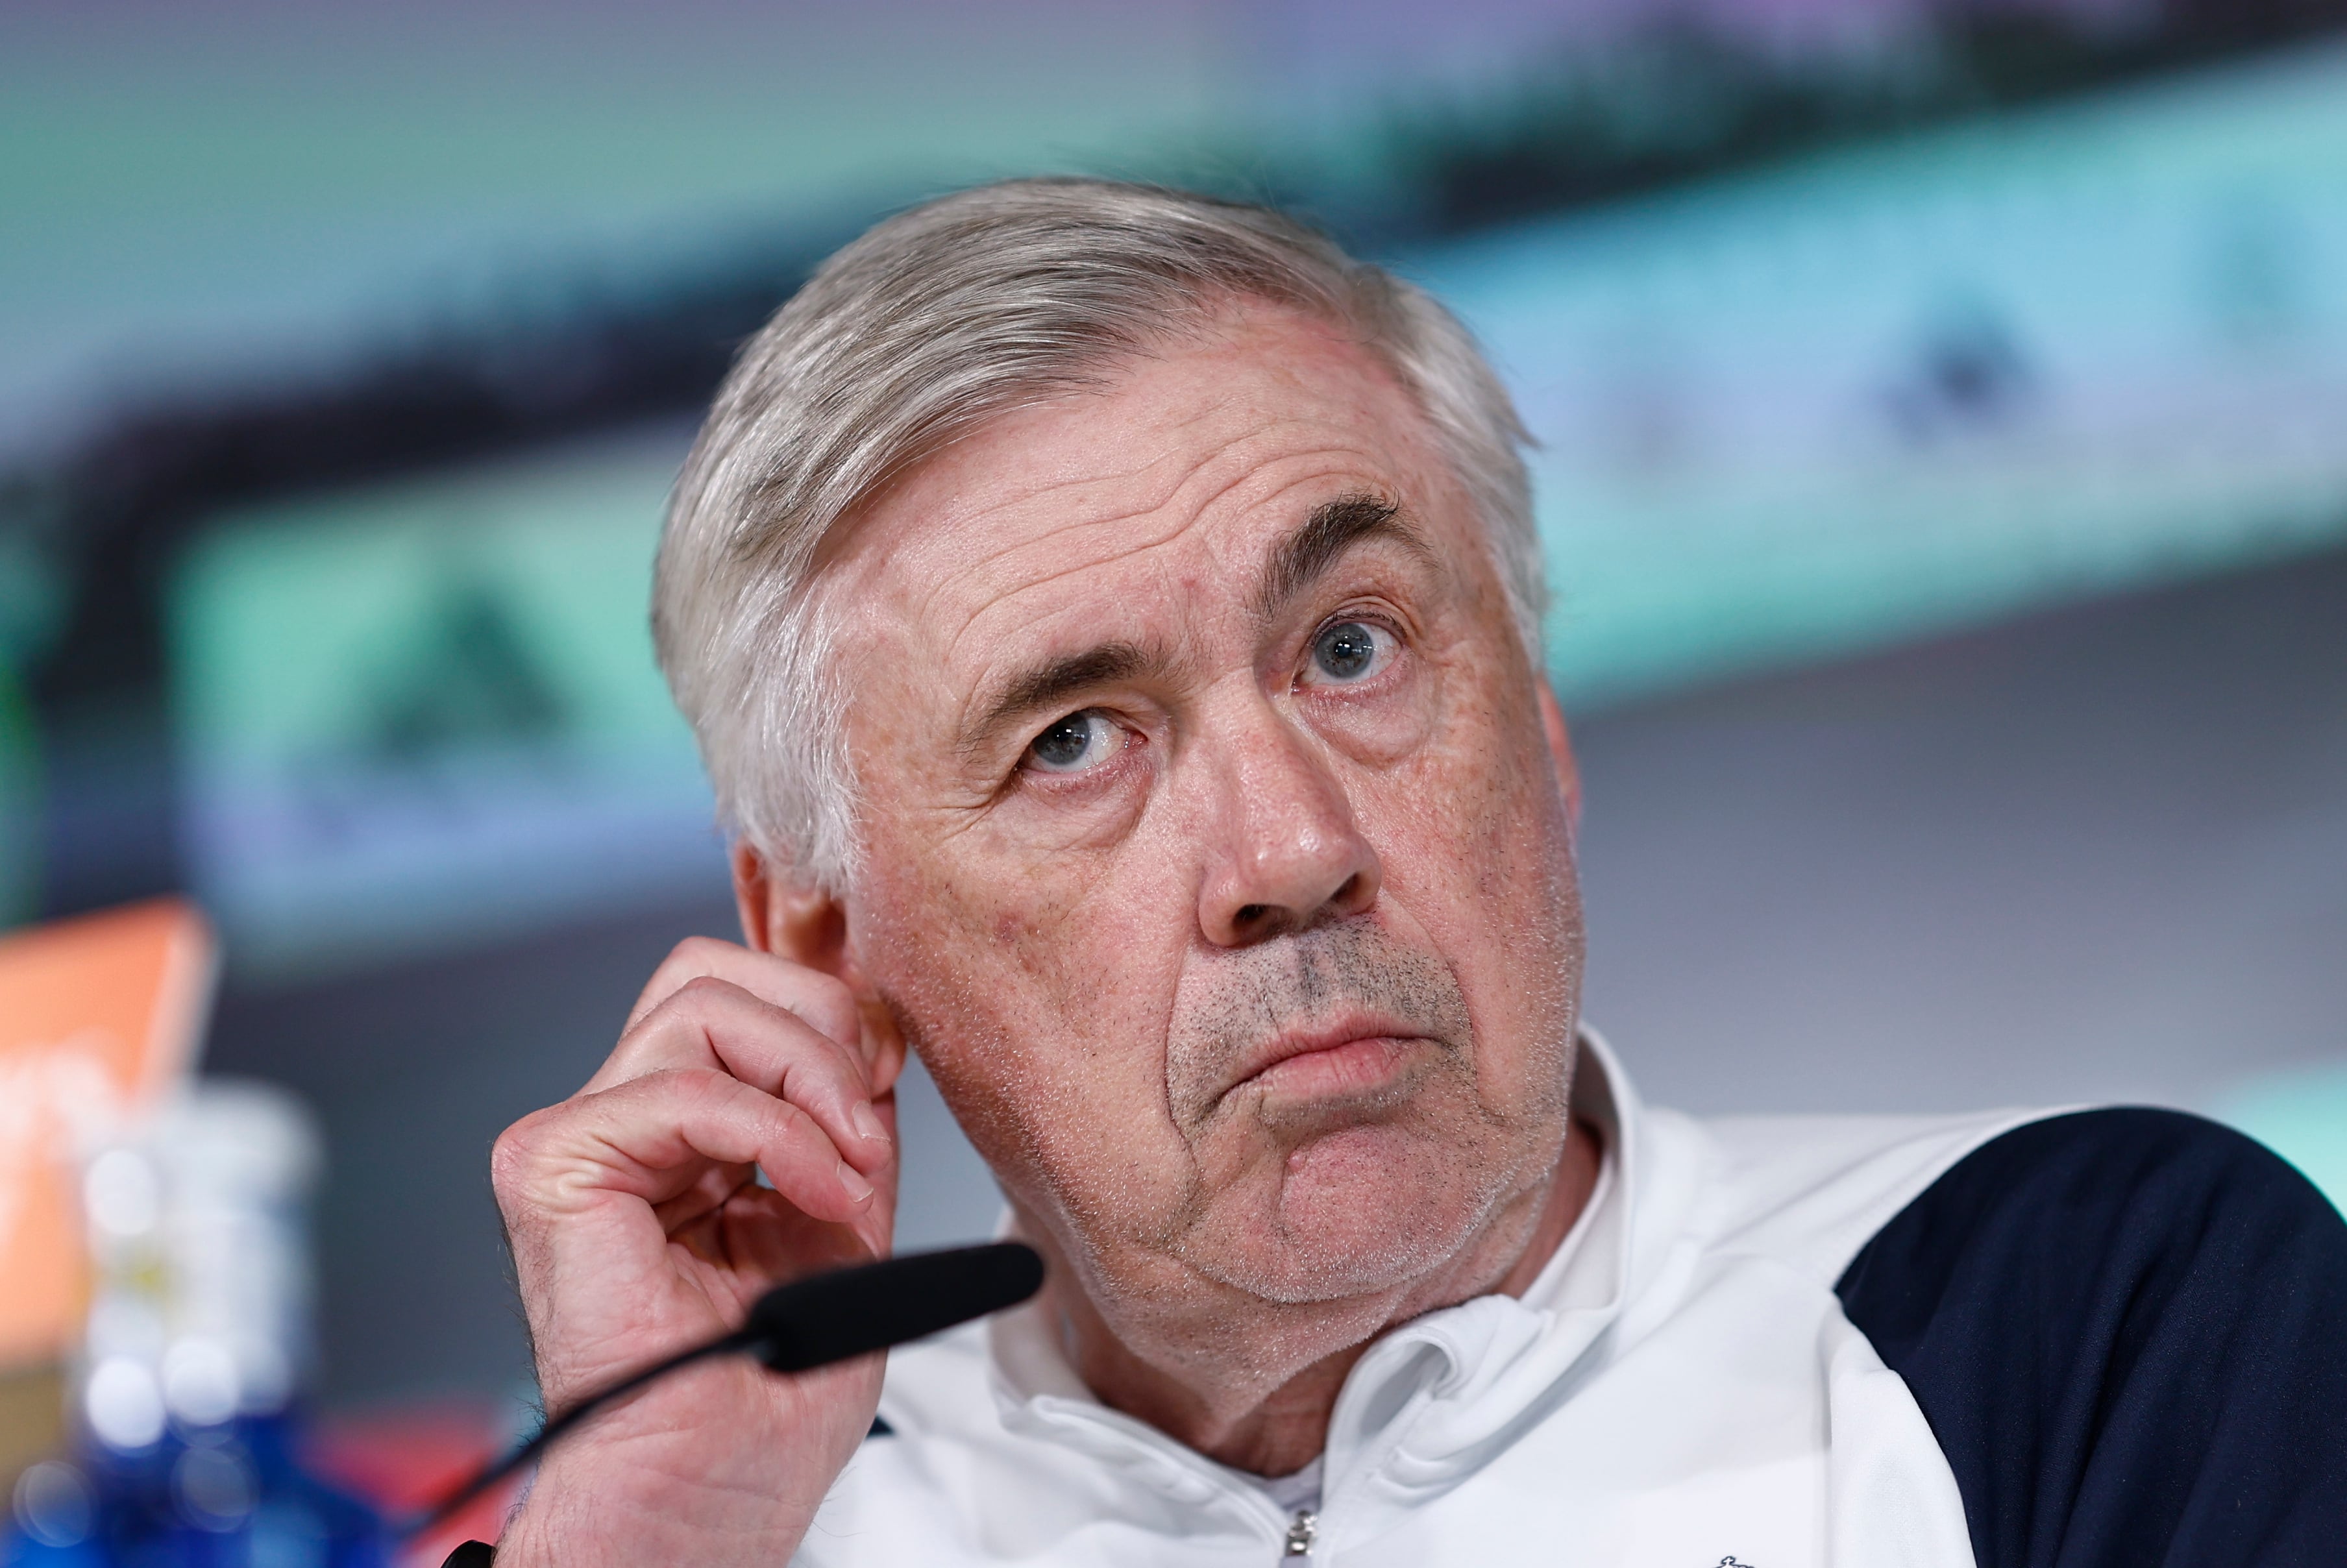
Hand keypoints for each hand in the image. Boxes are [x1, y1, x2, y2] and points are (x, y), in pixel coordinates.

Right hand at [487, 938, 901, 1566]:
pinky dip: (775, 1132)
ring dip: (809, 1085)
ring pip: (701, 1006)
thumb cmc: (758, 1402)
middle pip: (715, 972)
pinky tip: (816, 1196)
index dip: (831, 1016)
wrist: (703, 1494)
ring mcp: (581, 1138)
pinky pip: (683, 1089)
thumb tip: (874, 1040)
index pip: (744, 990)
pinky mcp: (554, 1167)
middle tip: (868, 1123)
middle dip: (820, 1027)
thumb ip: (847, 1129)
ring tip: (844, 1181)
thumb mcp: (842, 1226)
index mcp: (682, 1131)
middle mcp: (623, 1122)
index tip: (889, 1085)